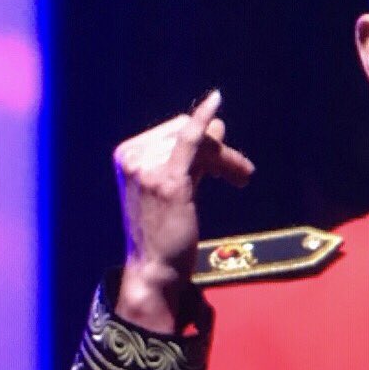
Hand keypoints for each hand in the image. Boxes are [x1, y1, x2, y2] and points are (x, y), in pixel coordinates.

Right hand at [113, 90, 254, 330]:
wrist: (153, 268)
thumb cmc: (164, 230)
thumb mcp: (171, 185)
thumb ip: (190, 156)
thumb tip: (216, 123)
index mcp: (127, 153)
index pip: (175, 129)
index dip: (206, 141)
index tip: (222, 165)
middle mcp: (133, 156)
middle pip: (188, 131)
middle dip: (219, 150)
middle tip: (241, 174)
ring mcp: (148, 167)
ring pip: (201, 143)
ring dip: (227, 158)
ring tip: (241, 177)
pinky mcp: (168, 181)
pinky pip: (190, 142)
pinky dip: (203, 122)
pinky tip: (215, 101)